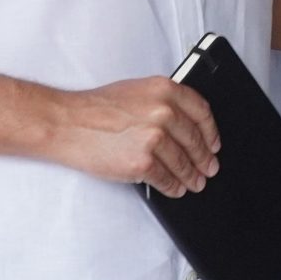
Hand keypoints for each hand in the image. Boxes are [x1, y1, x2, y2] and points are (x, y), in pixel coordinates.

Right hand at [50, 76, 220, 198]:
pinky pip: (166, 179)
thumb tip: (185, 124)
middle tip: (209, 168)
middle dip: (204, 159)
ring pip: (183, 163)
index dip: (211, 132)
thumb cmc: (95, 108)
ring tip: (195, 183)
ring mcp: (154, 138)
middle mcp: (163, 112)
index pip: (202, 112)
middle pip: (195, 141)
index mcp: (165, 90)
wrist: (66, 123)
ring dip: (192, 177)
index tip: (214, 144)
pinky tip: (176, 189)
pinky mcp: (143, 162)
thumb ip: (163, 102)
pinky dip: (173, 187)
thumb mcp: (136, 91)